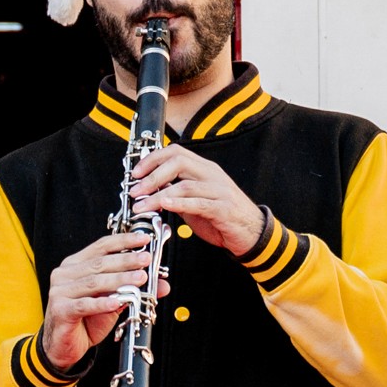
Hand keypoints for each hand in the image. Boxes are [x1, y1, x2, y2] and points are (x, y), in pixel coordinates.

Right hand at [40, 228, 166, 374]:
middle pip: (99, 263)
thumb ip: (133, 289)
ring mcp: (60, 291)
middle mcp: (65, 274)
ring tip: (139, 279)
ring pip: (94, 282)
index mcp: (76, 265)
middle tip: (145, 260)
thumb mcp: (114, 301)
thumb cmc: (86, 320)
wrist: (65, 345)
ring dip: (119, 280)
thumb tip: (161, 284)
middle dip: (126, 260)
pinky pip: (84, 305)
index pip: (101, 247)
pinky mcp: (60, 310)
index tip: (143, 240)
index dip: (123, 241)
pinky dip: (102, 303)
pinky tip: (117, 302)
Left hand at [129, 143, 268, 255]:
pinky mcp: (224, 208)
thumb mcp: (194, 201)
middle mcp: (212, 175)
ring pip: (184, 185)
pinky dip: (178, 203)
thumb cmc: (222, 217)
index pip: (176, 152)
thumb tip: (151, 188)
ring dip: (157, 195)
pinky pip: (198, 203)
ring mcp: (219, 190)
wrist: (251, 233)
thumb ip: (176, 193)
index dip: (152, 159)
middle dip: (152, 175)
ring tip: (141, 205)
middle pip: (178, 162)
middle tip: (135, 190)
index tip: (135, 173)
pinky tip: (164, 205)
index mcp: (204, 169)